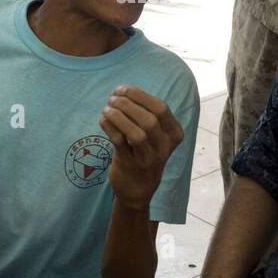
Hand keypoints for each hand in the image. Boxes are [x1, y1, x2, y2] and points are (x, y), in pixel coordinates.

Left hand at [99, 86, 183, 208]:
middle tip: (112, 99)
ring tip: (107, 108)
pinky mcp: (131, 165)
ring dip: (119, 116)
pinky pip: (120, 141)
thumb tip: (120, 90)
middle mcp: (165, 147)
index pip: (161, 108)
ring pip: (136, 132)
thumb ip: (143, 112)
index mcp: (174, 134)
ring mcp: (149, 158)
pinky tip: (103, 119)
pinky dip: (110, 127)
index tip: (122, 89)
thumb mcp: (154, 134)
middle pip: (150, 119)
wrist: (138, 188)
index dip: (140, 95)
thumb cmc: (144, 152)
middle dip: (128, 104)